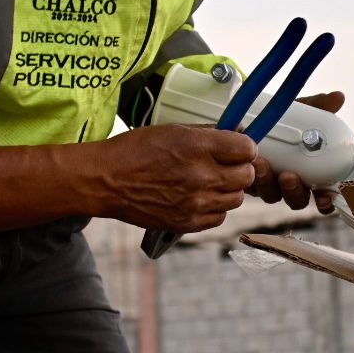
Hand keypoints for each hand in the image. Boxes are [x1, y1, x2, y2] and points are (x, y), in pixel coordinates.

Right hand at [93, 124, 257, 233]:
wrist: (106, 181)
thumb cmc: (134, 151)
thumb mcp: (172, 130)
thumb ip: (208, 132)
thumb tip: (236, 131)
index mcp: (197, 147)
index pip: (247, 149)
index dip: (244, 147)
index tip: (237, 148)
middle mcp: (201, 176)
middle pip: (247, 176)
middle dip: (240, 168)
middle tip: (225, 165)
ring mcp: (195, 202)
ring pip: (237, 198)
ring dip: (229, 189)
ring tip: (210, 182)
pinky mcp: (187, 222)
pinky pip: (220, 217)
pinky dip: (215, 208)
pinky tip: (200, 197)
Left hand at [249, 91, 344, 214]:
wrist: (250, 115)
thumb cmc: (283, 118)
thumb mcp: (301, 110)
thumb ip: (319, 106)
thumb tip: (337, 97)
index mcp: (311, 173)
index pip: (323, 197)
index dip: (326, 202)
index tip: (324, 197)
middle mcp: (291, 183)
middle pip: (297, 200)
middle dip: (293, 191)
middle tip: (288, 176)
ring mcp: (268, 184)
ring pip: (271, 195)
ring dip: (267, 182)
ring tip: (262, 163)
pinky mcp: (246, 181)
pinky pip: (247, 187)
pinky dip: (247, 174)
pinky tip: (245, 158)